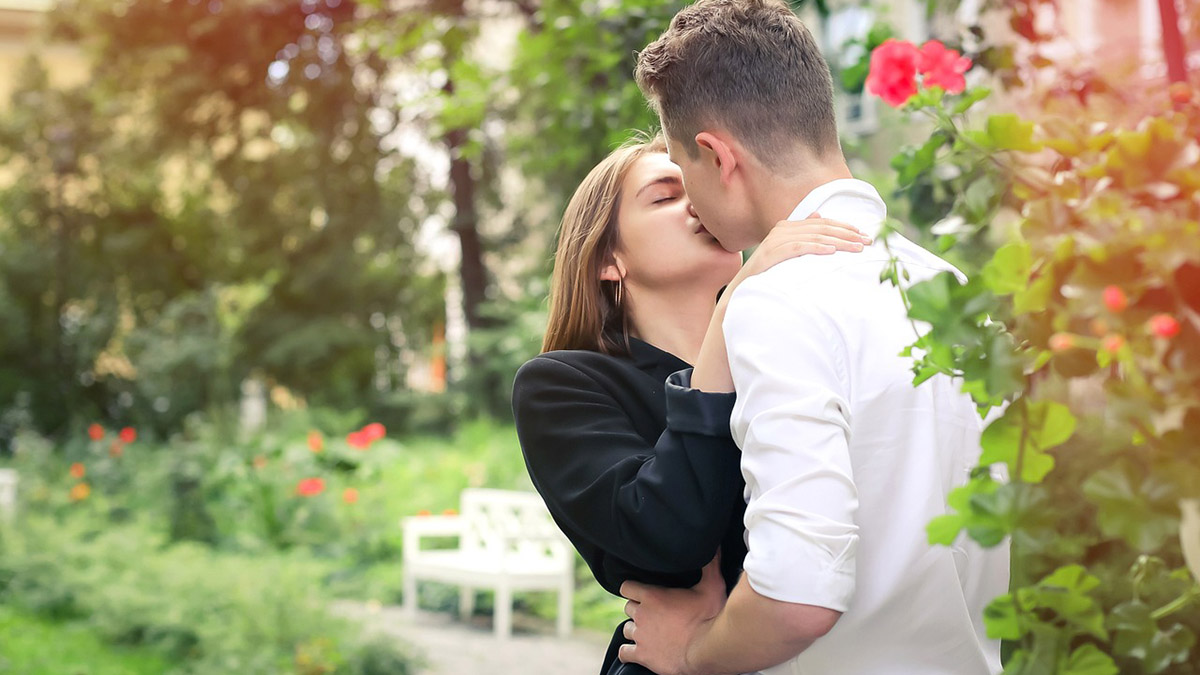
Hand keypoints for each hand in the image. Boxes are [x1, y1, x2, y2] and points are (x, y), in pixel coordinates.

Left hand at [618, 555, 726, 674]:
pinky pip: (624, 653)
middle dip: (638, 609)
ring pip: (626, 629)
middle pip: (628, 608)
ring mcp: (641, 636)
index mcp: (653, 596)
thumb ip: (709, 565)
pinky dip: (628, 652)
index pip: (626, 587)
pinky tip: (636, 651)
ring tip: (649, 632)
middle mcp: (642, 614)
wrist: (709, 649)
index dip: (633, 589)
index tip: (642, 593)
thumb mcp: (712, 586)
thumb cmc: (711, 616)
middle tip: (652, 613)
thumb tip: (714, 546)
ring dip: (636, 630)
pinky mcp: (643, 655)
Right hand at [726, 213, 870, 297]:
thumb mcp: (787, 251)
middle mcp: (782, 229)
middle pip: (822, 227)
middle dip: (847, 234)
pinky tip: (831, 251)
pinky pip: (798, 248)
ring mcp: (775, 240)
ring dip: (838, 241)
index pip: (823, 222)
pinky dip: (816, 248)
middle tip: (867, 242)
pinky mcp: (771, 253)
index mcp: (788, 226)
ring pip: (814, 236)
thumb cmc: (768, 273)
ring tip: (856, 248)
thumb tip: (818, 215)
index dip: (845, 227)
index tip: (865, 235)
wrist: (742, 289)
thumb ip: (802, 234)